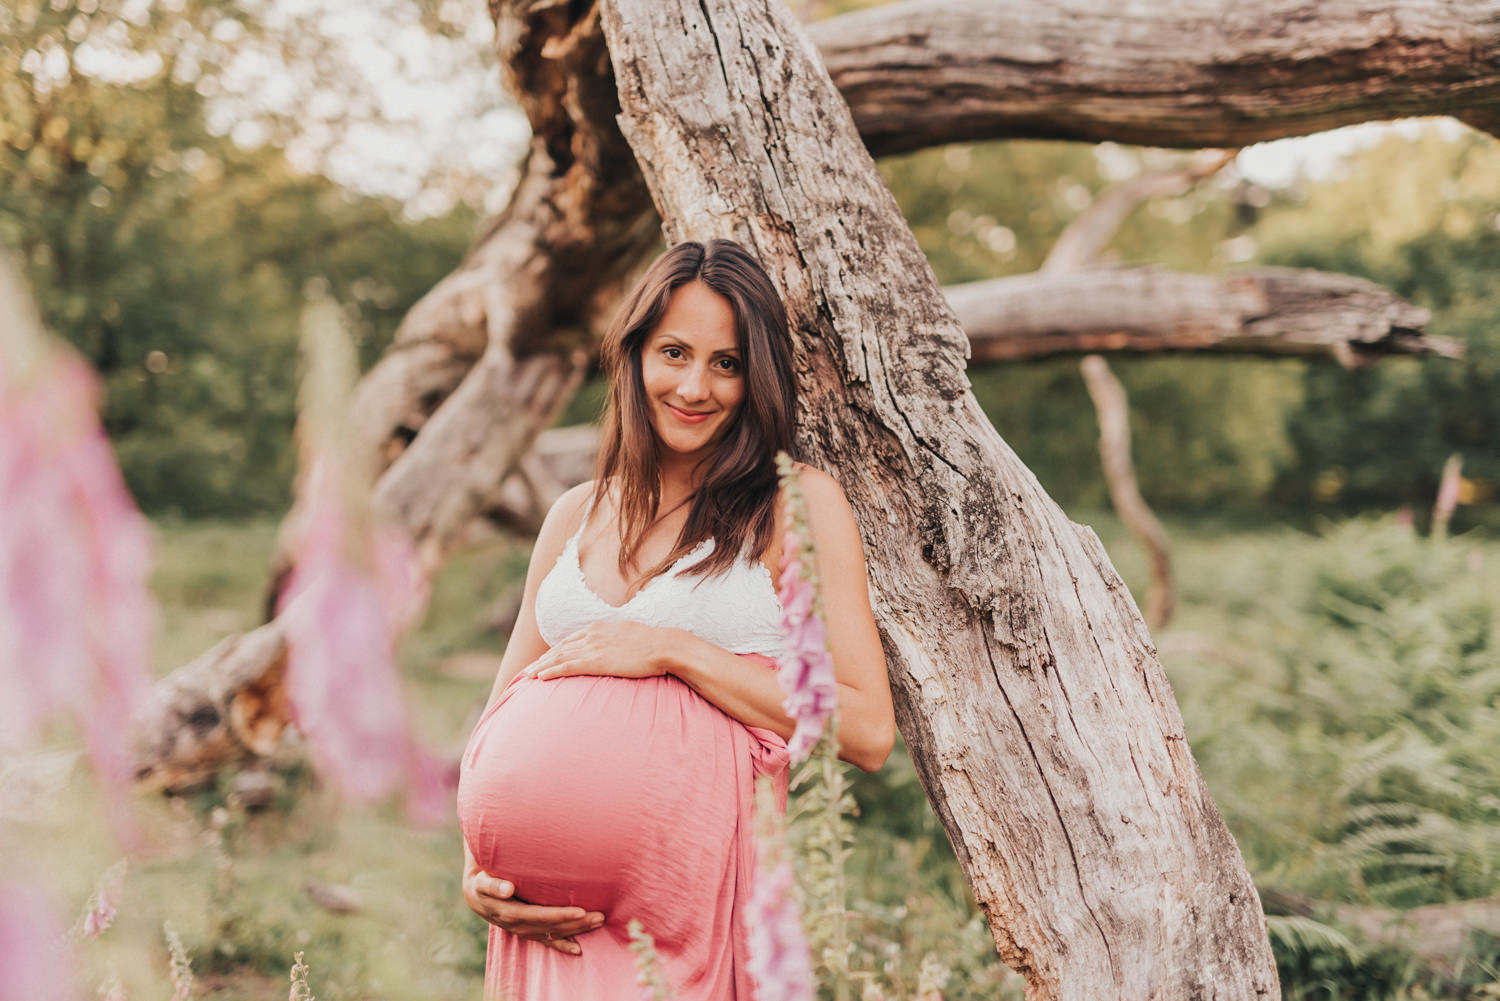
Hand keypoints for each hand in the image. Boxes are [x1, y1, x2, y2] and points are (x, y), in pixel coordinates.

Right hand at [462, 865, 604, 955]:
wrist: (476, 895)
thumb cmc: (482, 882)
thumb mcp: (483, 881)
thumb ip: (494, 885)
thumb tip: (508, 889)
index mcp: (510, 912)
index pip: (540, 915)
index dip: (561, 914)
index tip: (581, 910)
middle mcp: (518, 926)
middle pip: (552, 926)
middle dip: (577, 923)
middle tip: (600, 916)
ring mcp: (524, 931)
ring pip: (554, 934)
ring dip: (577, 931)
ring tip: (599, 922)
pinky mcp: (527, 932)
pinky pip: (547, 941)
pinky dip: (562, 945)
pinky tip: (578, 950)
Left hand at [518, 621, 683, 681]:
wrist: (664, 646)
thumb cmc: (654, 645)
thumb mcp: (631, 637)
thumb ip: (618, 642)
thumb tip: (618, 650)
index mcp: (600, 628)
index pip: (570, 640)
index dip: (555, 651)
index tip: (544, 659)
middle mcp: (592, 635)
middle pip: (560, 648)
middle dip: (542, 659)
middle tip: (527, 670)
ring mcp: (593, 647)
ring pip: (559, 657)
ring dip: (541, 666)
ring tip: (527, 676)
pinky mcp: (597, 661)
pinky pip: (567, 666)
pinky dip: (551, 671)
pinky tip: (540, 677)